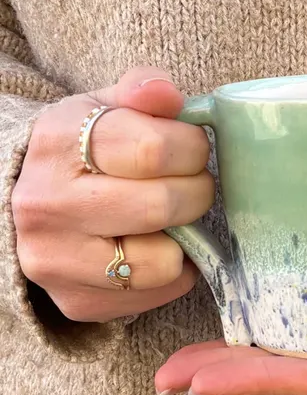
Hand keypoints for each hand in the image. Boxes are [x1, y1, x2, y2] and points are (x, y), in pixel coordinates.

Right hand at [12, 67, 213, 321]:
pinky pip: (156, 293)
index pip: (153, 149)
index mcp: (58, 142)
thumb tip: (168, 96)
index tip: (193, 149)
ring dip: (184, 238)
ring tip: (172, 218)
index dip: (192, 148)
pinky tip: (155, 246)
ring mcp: (57, 260)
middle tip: (192, 184)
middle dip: (196, 192)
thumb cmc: (80, 152)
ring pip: (162, 261)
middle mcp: (48, 205)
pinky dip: (172, 271)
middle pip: (163, 205)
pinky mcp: (76, 301)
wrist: (22, 208)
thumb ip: (140, 92)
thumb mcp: (101, 108)